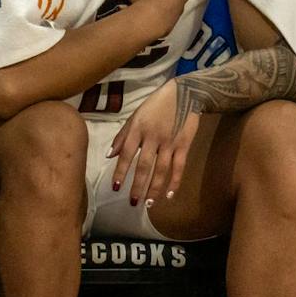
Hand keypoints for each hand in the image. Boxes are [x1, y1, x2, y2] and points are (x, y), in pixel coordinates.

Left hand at [109, 79, 199, 207]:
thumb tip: (109, 155)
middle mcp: (153, 137)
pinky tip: (170, 194)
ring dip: (155, 188)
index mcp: (138, 129)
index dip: (121, 171)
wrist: (185, 93)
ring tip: (148, 203)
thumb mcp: (136, 115)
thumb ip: (123, 135)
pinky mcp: (184, 144)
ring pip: (162, 169)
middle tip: (133, 202)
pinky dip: (175, 181)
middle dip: (138, 186)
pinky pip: (179, 166)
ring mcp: (170, 142)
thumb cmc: (156, 105)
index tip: (116, 187)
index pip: (126, 154)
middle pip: (144, 166)